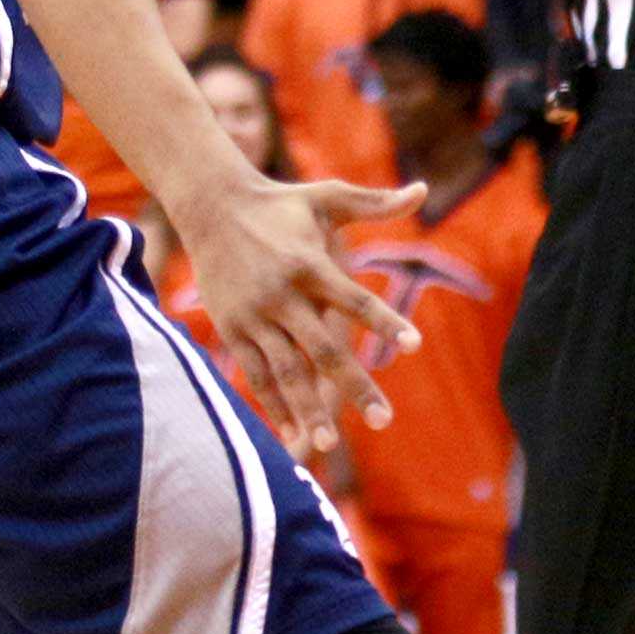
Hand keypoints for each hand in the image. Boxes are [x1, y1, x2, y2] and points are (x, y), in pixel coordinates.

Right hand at [178, 172, 421, 451]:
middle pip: (322, 349)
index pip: (354, 299)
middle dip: (354, 386)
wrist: (210, 205)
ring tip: (329, 444)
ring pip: (284, 371)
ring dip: (307, 408)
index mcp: (310, 264)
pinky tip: (293, 433)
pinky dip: (272, 404)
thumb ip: (376, 202)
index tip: (414, 344)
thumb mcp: (327, 196)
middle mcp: (282, 294)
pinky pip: (255, 373)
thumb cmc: (280, 202)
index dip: (383, 322)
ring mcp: (253, 315)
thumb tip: (423, 189)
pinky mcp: (231, 329)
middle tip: (385, 420)